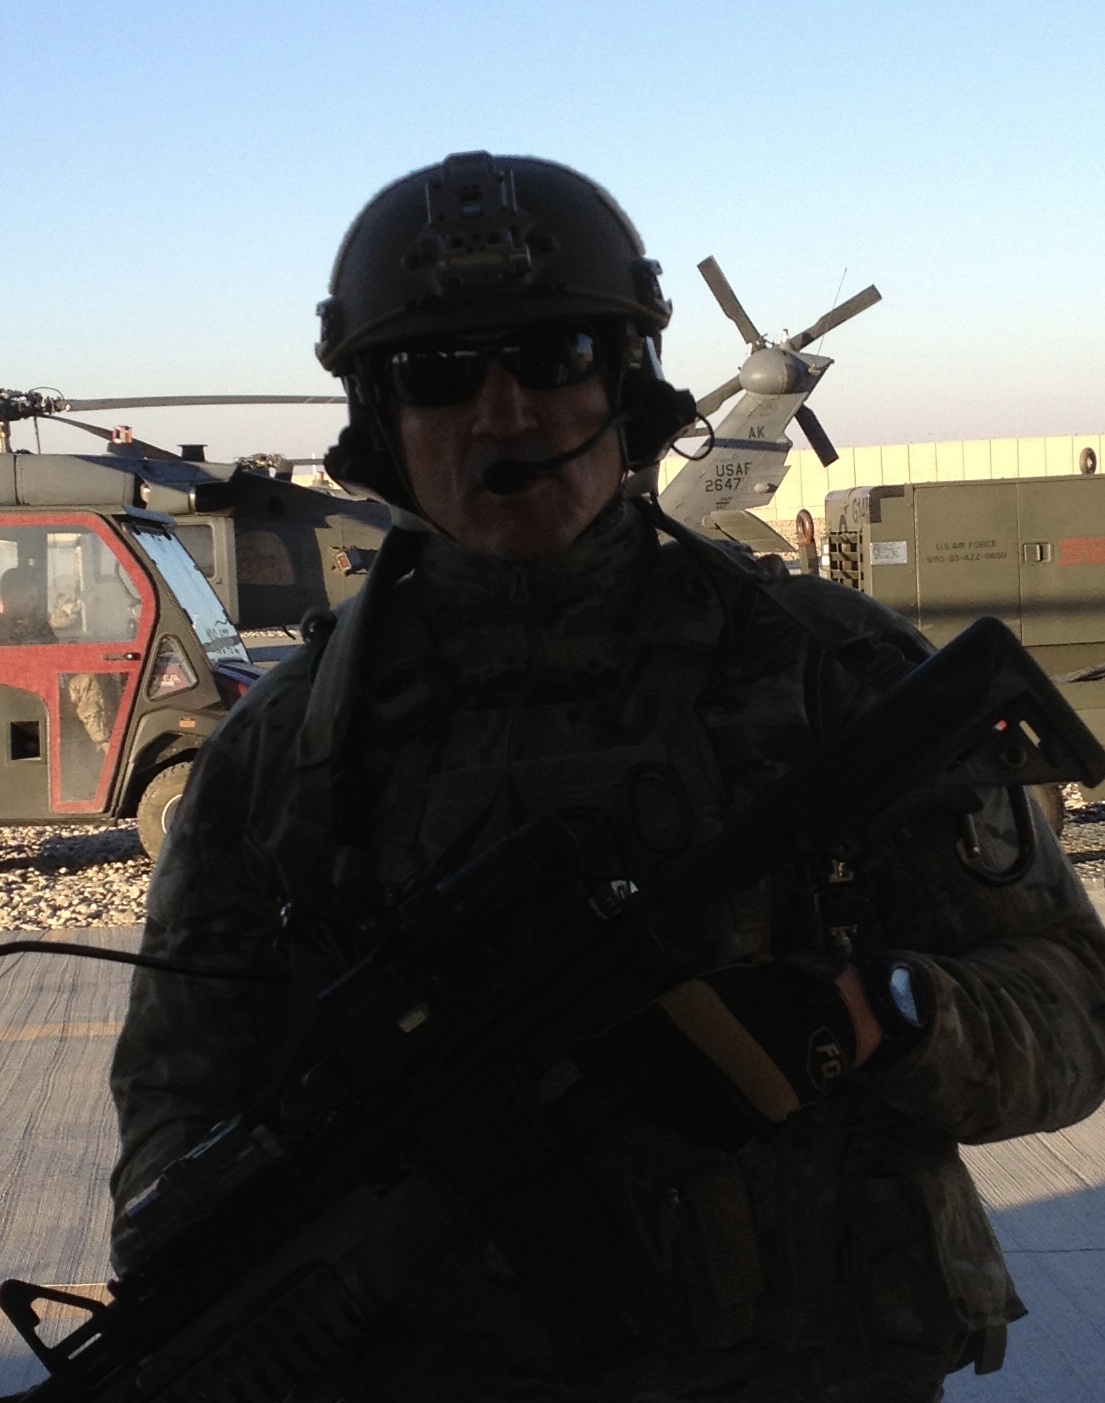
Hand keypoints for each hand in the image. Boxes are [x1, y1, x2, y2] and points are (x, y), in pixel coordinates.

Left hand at [552, 958, 878, 1145]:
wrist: (831, 1008)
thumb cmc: (765, 991)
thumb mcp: (711, 988)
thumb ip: (672, 1017)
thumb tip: (633, 1052)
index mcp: (680, 1013)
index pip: (616, 1047)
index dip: (579, 1072)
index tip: (548, 1095)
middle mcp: (696, 1050)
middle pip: (648, 1098)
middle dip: (652, 1099)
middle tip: (668, 1091)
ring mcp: (726, 1084)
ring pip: (682, 1122)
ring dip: (687, 1115)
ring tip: (710, 1094)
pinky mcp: (756, 1111)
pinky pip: (719, 1137)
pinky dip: (720, 1129)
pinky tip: (733, 1108)